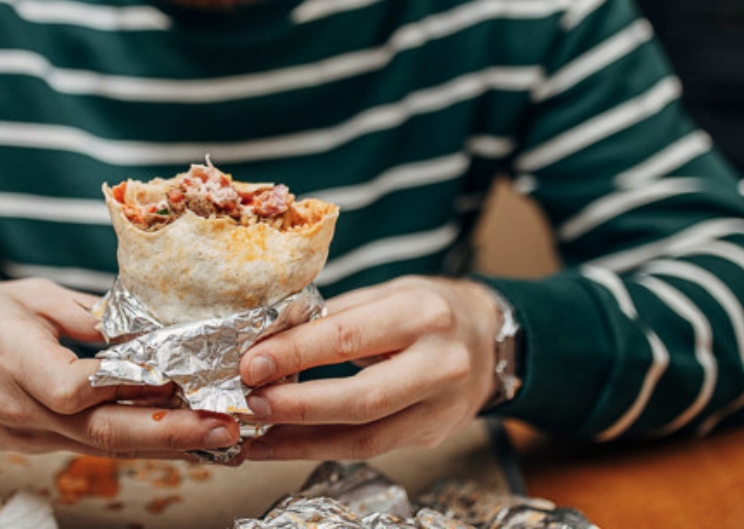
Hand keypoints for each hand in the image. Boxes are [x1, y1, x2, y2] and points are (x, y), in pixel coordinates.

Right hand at [0, 279, 239, 456]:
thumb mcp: (21, 296)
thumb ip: (83, 316)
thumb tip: (145, 327)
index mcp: (12, 361)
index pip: (73, 387)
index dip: (124, 383)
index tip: (172, 371)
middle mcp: (19, 410)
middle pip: (101, 432)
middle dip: (168, 432)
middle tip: (222, 425)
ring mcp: (23, 436)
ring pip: (101, 445)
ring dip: (161, 442)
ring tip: (217, 432)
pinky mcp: (28, 444)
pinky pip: (86, 445)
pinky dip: (130, 440)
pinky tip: (172, 433)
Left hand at [237, 275, 501, 460]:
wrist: (490, 339)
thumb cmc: (428, 310)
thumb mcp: (388, 293)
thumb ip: (334, 316)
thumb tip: (269, 342)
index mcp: (422, 315)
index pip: (349, 337)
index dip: (296, 354)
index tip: (252, 363)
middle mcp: (440, 364)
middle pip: (361, 399)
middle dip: (298, 406)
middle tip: (252, 403)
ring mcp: (441, 408)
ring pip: (366, 438)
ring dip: (303, 441)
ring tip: (258, 436)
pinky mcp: (433, 435)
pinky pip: (371, 448)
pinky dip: (322, 449)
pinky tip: (286, 444)